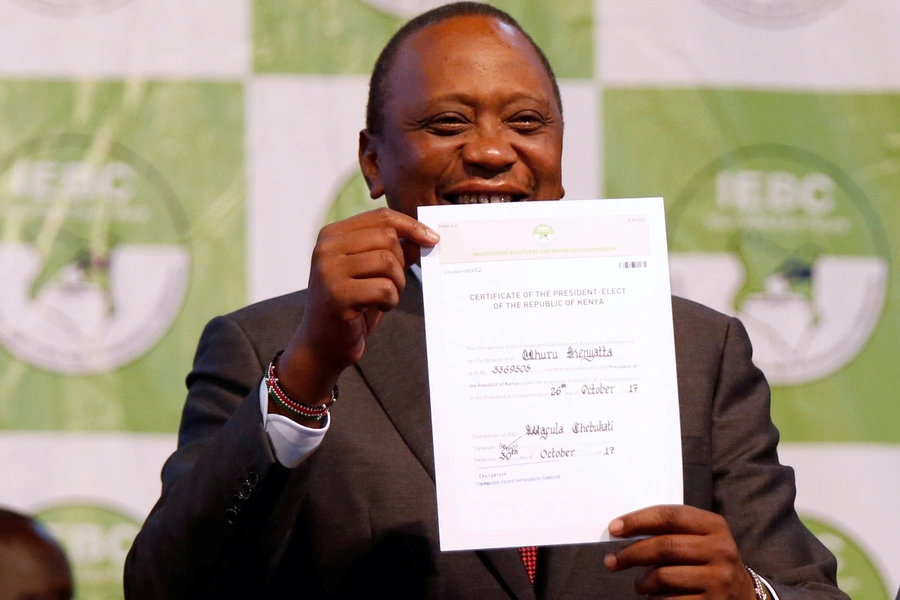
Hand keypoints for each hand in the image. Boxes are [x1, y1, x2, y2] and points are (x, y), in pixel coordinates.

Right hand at [274, 208, 438, 410]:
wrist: (322, 344)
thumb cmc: (351, 305)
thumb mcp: (371, 272)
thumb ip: (393, 250)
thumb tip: (425, 236)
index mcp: (332, 235)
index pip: (380, 217)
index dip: (411, 225)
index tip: (432, 239)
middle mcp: (326, 248)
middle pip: (387, 237)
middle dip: (401, 263)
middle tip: (394, 284)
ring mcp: (329, 271)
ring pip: (388, 262)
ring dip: (397, 284)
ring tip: (384, 298)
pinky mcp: (338, 296)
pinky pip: (384, 288)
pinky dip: (391, 301)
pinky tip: (378, 308)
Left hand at [604, 505, 756, 599]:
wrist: (743, 596)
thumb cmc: (708, 561)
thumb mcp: (699, 538)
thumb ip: (670, 530)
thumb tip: (622, 531)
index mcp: (714, 525)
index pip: (669, 516)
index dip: (637, 520)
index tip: (613, 528)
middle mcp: (720, 550)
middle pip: (664, 546)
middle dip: (631, 553)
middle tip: (611, 561)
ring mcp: (719, 579)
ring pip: (664, 576)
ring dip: (642, 581)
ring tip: (638, 584)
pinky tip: (653, 598)